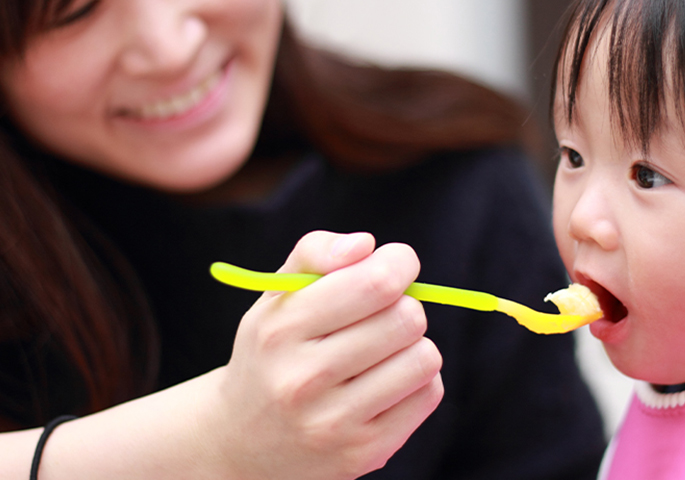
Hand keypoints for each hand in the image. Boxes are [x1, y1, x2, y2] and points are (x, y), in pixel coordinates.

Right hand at [202, 231, 443, 479]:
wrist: (241, 438)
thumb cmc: (272, 350)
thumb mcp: (277, 294)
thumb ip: (317, 252)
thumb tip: (365, 245)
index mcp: (280, 330)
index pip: (374, 284)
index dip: (399, 263)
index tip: (396, 264)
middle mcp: (303, 380)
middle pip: (406, 319)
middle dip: (404, 304)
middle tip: (383, 311)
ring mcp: (334, 423)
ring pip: (424, 358)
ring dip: (412, 344)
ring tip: (382, 349)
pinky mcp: (364, 453)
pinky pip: (429, 394)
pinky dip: (418, 379)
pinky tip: (385, 380)